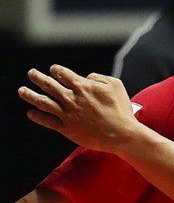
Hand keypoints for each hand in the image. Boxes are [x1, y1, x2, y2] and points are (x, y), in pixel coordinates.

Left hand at [17, 64, 137, 153]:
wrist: (121, 133)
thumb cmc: (120, 110)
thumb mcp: (115, 85)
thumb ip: (98, 77)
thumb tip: (87, 77)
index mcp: (83, 86)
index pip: (64, 74)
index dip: (56, 70)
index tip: (53, 69)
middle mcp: (72, 98)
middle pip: (49, 85)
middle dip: (38, 78)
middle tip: (31, 74)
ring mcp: (67, 113)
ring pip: (43, 102)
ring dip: (30, 95)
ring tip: (22, 91)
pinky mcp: (66, 128)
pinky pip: (47, 121)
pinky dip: (37, 117)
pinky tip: (30, 113)